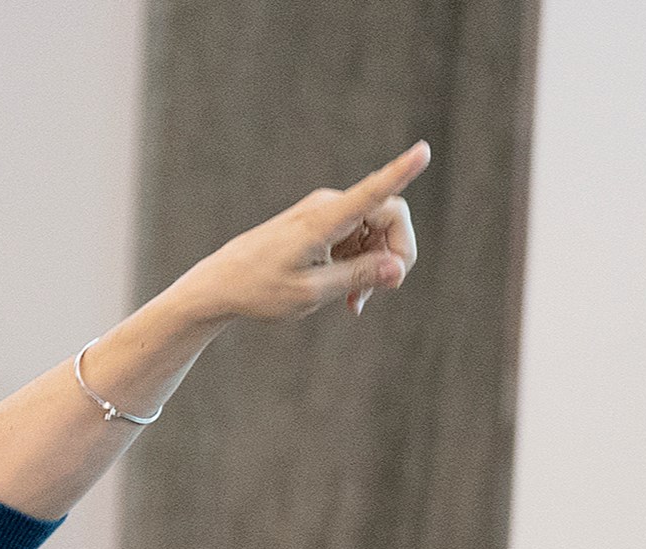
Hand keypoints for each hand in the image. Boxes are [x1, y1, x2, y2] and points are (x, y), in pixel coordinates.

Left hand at [155, 140, 428, 324]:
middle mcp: (328, 208)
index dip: (401, 172)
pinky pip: (361, 241)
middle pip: (390, 216)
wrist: (222, 284)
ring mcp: (328, 215)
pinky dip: (362, 268)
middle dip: (395, 254)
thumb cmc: (260, 289)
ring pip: (378, 232)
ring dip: (377, 267)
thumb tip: (398, 268)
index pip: (372, 192)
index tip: (424, 150)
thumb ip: (357, 277)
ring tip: (355, 302)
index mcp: (323, 220)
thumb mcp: (311, 293)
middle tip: (383, 290)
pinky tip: (350, 298)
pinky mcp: (325, 227)